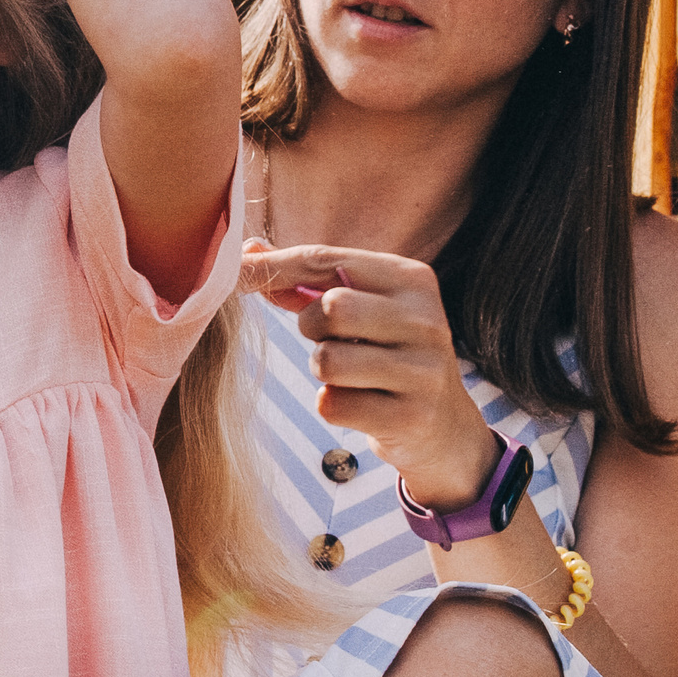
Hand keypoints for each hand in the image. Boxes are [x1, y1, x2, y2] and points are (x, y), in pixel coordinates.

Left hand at [242, 243, 501, 512]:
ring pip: (327, 360)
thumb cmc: (386, 353)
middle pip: (329, 308)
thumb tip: (246, 250)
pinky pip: (332, 405)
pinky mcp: (410, 417)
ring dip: (322, 369)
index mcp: (412, 279)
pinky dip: (332, 405)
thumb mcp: (363, 306)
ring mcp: (423, 371)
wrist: (443, 426)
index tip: (234, 274)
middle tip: (330, 340)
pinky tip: (361, 405)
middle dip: (311, 326)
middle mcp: (426, 320)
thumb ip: (307, 278)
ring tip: (350, 374)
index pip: (326, 260)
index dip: (274, 268)